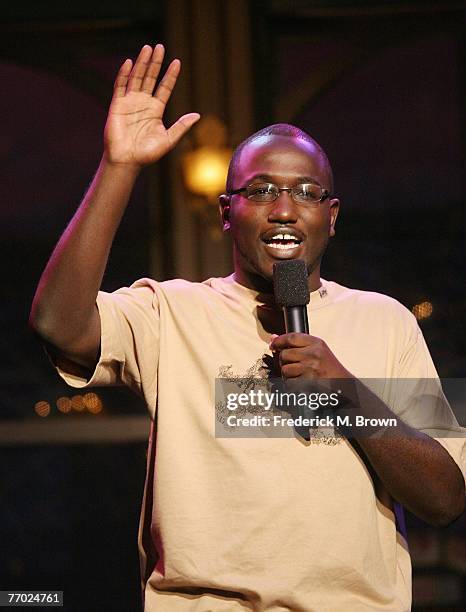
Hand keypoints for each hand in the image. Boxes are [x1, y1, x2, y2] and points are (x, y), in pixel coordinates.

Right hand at [103, 44, 199, 167]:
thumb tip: (197, 115)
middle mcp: (143, 103)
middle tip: (160, 47)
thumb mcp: (168, 139)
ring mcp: (130, 102)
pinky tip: (130, 63)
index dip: (170, 75)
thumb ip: (181, 126)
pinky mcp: (117, 105)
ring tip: (148, 48)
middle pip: (150, 78)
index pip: (164, 88)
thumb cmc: (147, 153)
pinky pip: (120, 86)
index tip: (177, 62)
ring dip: (142, 63)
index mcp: (156, 110)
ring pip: (137, 78)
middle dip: (155, 63)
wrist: (127, 160)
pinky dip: (124, 74)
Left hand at [270, 333, 352, 379]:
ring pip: (285, 370)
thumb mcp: (318, 350)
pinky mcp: (308, 382)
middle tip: (290, 364)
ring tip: (297, 375)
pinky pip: (289, 383)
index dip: (279, 341)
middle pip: (285, 354)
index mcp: (317, 343)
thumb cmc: (329, 368)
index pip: (291, 337)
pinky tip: (299, 383)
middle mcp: (314, 354)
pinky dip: (291, 385)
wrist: (343, 385)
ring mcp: (311, 368)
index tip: (273, 345)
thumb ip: (297, 344)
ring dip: (287, 374)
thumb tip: (272, 337)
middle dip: (283, 361)